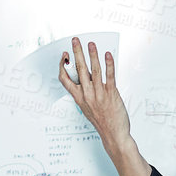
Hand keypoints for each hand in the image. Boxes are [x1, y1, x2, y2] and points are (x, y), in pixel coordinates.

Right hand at [59, 36, 132, 151]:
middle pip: (79, 69)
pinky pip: (109, 76)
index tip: (64, 55)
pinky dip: (108, 64)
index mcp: (78, 97)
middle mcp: (86, 95)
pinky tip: (108, 55)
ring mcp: (99, 94)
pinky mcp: (111, 94)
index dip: (63, 66)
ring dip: (92, 54)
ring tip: (91, 44)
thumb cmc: (101, 120)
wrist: (113, 134)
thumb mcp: (87, 107)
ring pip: (94, 70)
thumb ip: (85, 92)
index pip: (65, 79)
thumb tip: (88, 76)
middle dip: (76, 53)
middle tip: (75, 40)